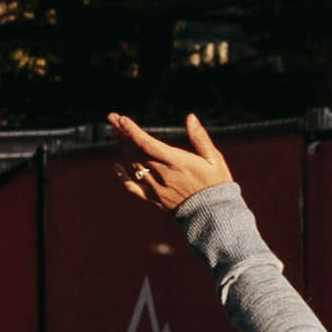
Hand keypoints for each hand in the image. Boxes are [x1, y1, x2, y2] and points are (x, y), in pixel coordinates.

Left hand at [100, 109, 234, 211]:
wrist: (214, 214)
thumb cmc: (217, 183)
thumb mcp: (214, 158)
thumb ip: (200, 137)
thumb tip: (190, 117)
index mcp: (177, 162)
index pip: (148, 144)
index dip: (132, 131)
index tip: (121, 119)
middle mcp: (163, 174)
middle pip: (137, 151)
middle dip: (124, 134)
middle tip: (113, 118)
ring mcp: (156, 188)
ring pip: (134, 165)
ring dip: (124, 148)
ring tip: (117, 133)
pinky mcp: (154, 199)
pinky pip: (133, 188)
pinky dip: (123, 177)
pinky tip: (116, 166)